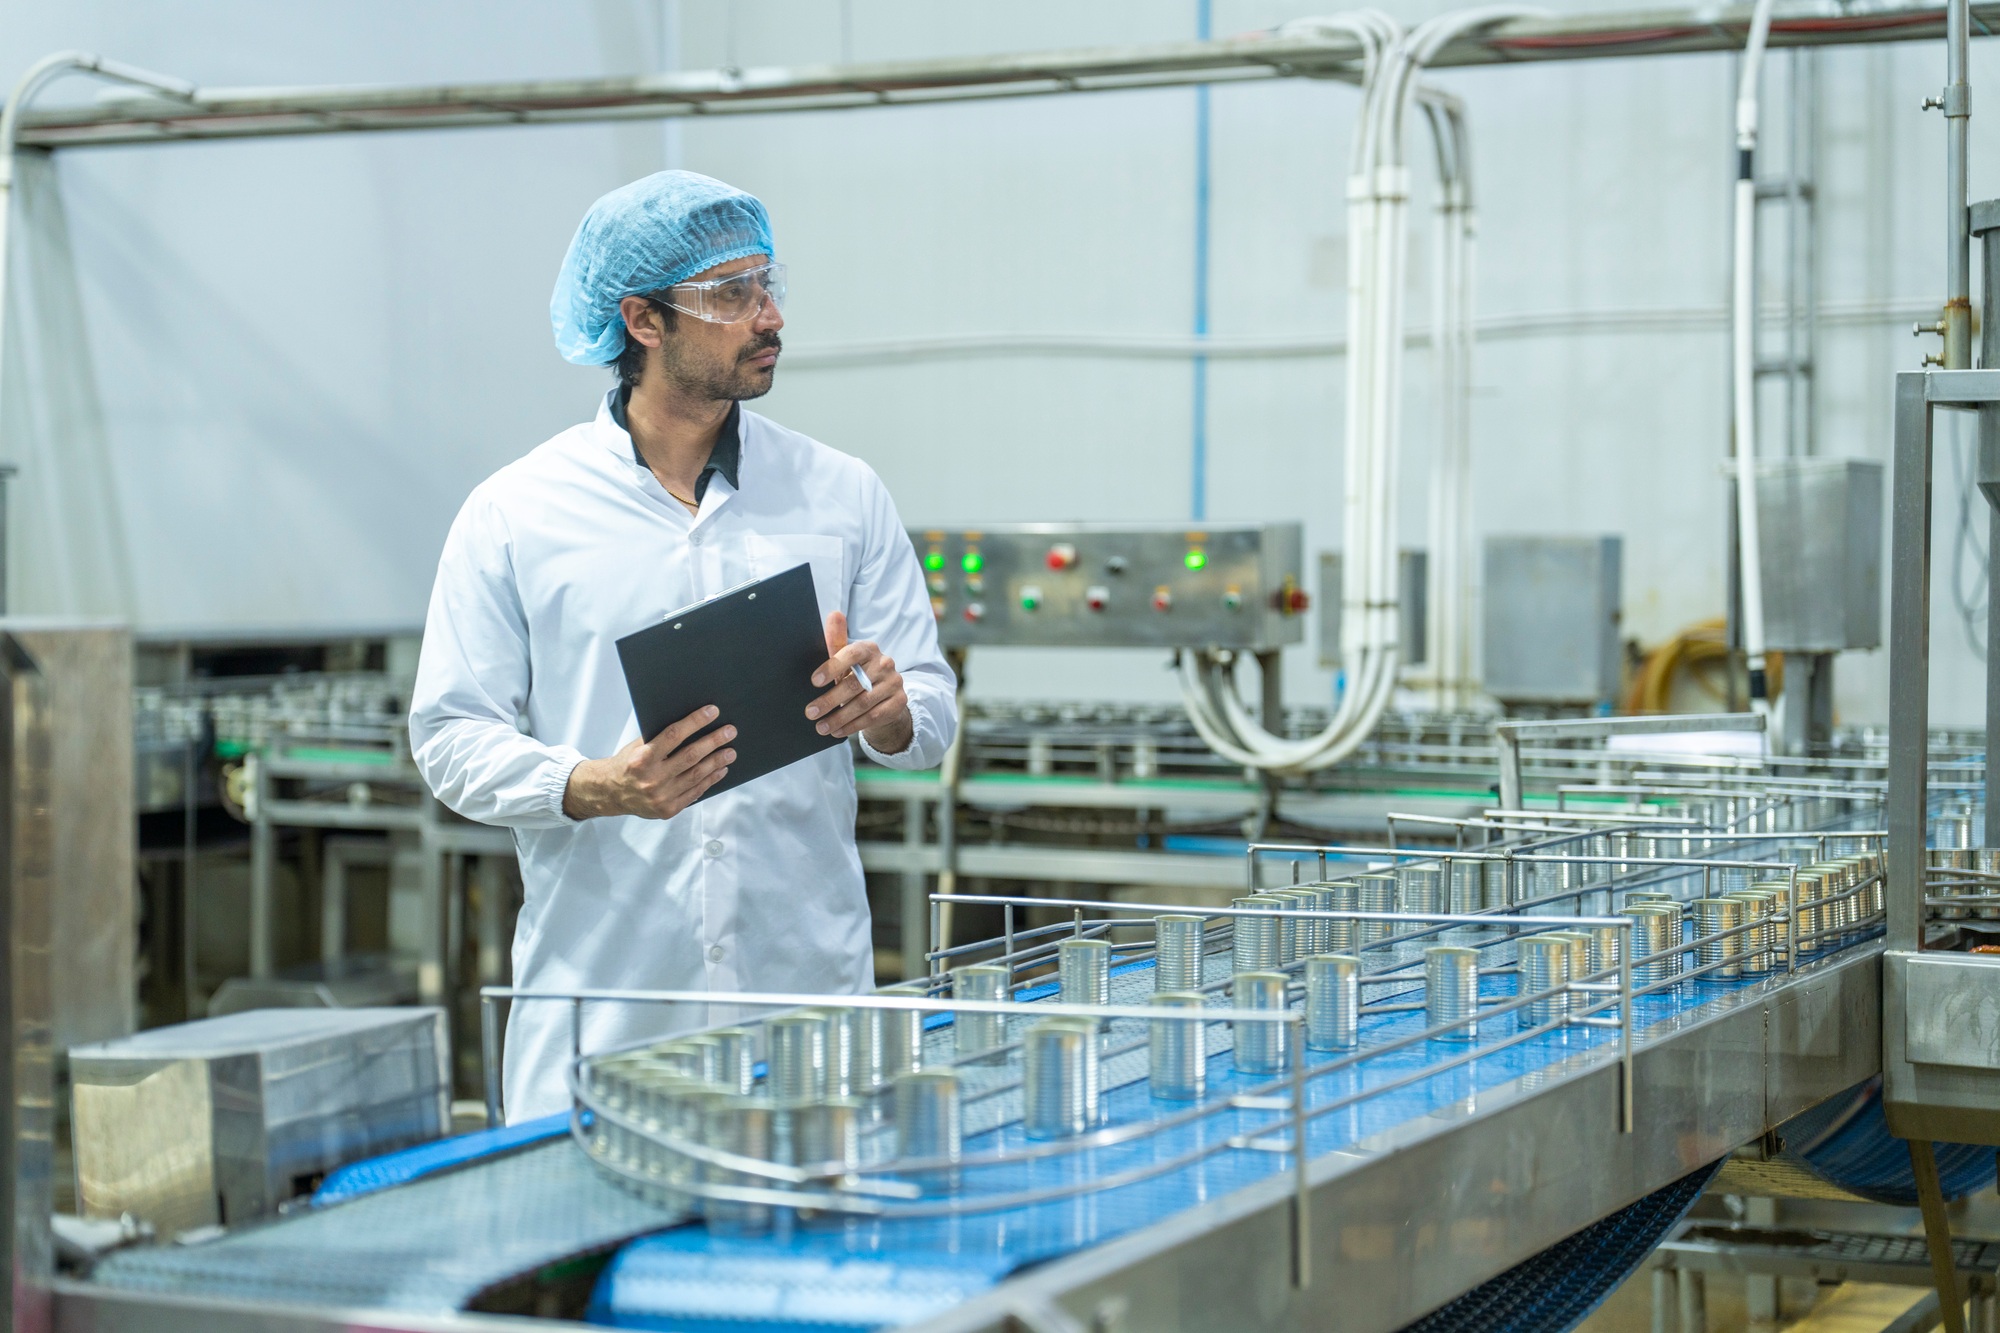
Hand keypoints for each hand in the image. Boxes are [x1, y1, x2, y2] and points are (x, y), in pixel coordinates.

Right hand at [562, 705, 736, 819]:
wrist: (610, 793)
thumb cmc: (627, 764)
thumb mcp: (637, 747)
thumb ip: (659, 738)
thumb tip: (692, 722)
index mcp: (642, 759)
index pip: (673, 735)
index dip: (695, 721)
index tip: (713, 711)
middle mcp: (652, 779)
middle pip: (690, 756)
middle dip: (714, 741)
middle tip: (730, 731)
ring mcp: (661, 797)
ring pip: (696, 775)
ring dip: (717, 761)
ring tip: (731, 751)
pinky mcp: (668, 809)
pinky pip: (695, 792)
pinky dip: (710, 780)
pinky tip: (720, 770)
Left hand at [807, 611, 912, 753]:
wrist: (884, 696)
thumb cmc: (857, 673)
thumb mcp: (845, 658)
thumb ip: (836, 640)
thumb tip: (834, 614)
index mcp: (869, 648)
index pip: (851, 654)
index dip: (832, 667)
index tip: (813, 682)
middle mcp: (885, 663)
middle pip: (854, 684)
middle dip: (829, 701)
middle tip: (810, 712)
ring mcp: (894, 683)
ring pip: (862, 704)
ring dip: (838, 718)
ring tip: (821, 727)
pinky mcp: (899, 702)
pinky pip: (873, 717)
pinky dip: (853, 726)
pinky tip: (838, 731)